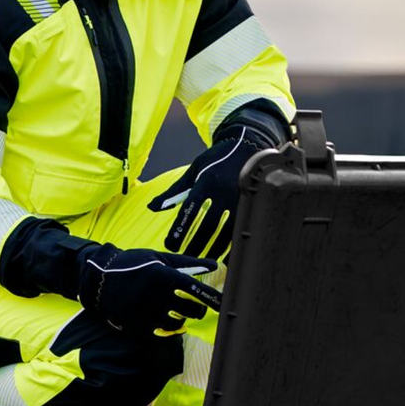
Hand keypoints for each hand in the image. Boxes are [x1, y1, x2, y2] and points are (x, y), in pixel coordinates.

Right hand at [75, 245, 221, 335]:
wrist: (98, 281)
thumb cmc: (133, 265)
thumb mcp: (159, 258)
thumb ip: (188, 263)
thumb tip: (215, 264)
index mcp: (163, 276)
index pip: (195, 290)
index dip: (212, 298)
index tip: (226, 305)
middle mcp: (156, 296)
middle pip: (192, 311)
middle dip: (197, 309)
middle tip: (192, 305)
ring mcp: (147, 314)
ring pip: (178, 324)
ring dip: (180, 318)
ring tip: (171, 309)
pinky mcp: (138, 328)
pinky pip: (162, 333)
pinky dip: (166, 327)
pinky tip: (160, 317)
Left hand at [155, 130, 269, 260]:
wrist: (248, 145)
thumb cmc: (217, 159)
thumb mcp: (194, 170)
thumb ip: (174, 192)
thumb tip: (153, 207)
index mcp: (206, 182)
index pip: (189, 211)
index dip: (179, 230)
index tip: (170, 245)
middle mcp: (223, 192)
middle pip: (207, 226)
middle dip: (195, 245)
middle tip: (184, 257)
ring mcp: (240, 200)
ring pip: (225, 232)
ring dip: (213, 249)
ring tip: (202, 260)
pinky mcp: (252, 205)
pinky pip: (241, 230)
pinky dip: (232, 246)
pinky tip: (226, 257)